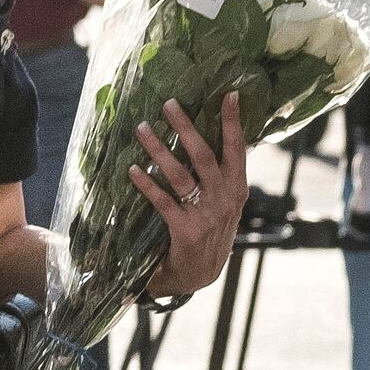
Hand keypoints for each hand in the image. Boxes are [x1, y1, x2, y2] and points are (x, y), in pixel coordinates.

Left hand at [135, 91, 251, 299]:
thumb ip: (221, 176)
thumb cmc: (210, 232)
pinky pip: (163, 202)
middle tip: (168, 104)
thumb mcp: (225, 204)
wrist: (200, 275)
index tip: (229, 94)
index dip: (233, 122)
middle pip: (205, 156)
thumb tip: (209, 137)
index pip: (238, 150)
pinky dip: (146, 184)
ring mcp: (206, 217)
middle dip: (186, 128)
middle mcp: (225, 200)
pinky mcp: (185, 231)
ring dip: (159, 150)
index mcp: (237, 189)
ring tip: (141, 128)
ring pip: (181, 175)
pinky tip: (132, 170)